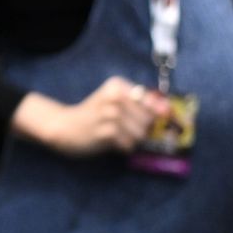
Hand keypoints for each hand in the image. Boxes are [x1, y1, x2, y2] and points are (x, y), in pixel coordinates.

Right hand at [15, 79, 167, 156]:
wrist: (64, 127)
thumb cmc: (95, 115)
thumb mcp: (114, 102)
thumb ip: (141, 103)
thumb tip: (167, 109)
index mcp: (117, 85)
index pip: (152, 101)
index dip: (155, 114)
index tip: (151, 120)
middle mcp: (114, 97)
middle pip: (149, 120)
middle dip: (141, 129)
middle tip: (123, 128)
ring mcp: (109, 115)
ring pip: (141, 134)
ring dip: (131, 139)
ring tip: (116, 135)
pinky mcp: (106, 133)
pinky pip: (129, 144)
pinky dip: (123, 147)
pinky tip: (111, 142)